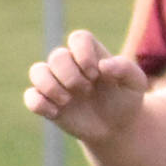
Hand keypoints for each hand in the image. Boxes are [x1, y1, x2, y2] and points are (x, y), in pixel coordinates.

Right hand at [24, 30, 149, 141]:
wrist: (118, 126)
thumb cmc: (126, 99)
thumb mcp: (135, 83)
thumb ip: (126, 69)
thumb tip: (103, 66)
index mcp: (90, 54)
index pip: (78, 38)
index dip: (83, 53)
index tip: (96, 74)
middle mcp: (70, 65)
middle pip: (57, 55)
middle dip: (71, 75)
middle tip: (87, 91)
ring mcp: (55, 83)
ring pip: (37, 71)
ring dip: (51, 86)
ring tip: (68, 101)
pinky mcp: (46, 102)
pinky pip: (30, 97)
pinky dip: (39, 103)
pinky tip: (57, 113)